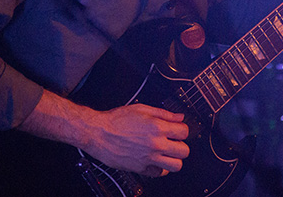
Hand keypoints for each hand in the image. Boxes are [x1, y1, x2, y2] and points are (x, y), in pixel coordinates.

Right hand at [18, 91, 188, 176]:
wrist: (98, 133)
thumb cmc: (116, 120)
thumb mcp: (142, 109)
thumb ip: (163, 113)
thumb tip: (179, 117)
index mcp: (157, 127)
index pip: (184, 132)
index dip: (182, 130)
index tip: (178, 130)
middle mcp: (155, 144)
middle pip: (184, 151)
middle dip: (181, 145)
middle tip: (175, 142)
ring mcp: (149, 158)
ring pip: (176, 165)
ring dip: (174, 159)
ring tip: (168, 153)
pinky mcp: (141, 168)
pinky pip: (159, 173)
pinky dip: (160, 168)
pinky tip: (156, 160)